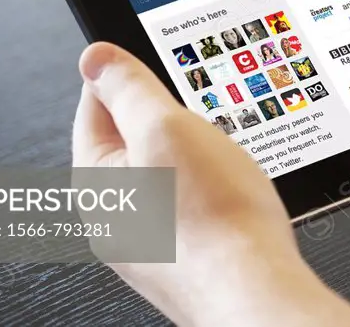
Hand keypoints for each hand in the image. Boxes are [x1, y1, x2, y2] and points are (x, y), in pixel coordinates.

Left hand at [72, 42, 349, 326]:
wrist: (254, 291)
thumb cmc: (214, 219)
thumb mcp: (166, 126)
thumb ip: (128, 87)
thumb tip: (95, 58)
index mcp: (95, 178)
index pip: (97, 103)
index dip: (132, 75)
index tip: (161, 64)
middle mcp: (112, 216)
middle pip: (135, 139)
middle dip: (171, 121)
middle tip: (203, 121)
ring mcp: (147, 241)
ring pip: (168, 173)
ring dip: (195, 158)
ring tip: (222, 163)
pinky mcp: (181, 258)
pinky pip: (189, 205)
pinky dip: (210, 192)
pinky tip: (231, 197)